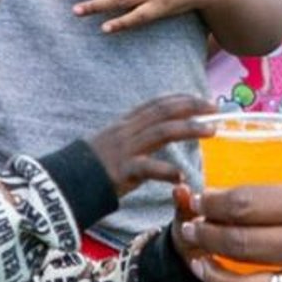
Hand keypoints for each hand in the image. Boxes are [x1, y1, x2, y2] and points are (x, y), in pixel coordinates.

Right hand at [85, 95, 212, 196]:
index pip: (156, 104)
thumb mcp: (114, 144)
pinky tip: (181, 176)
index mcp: (125, 124)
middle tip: (215, 108)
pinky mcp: (122, 171)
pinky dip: (166, 171)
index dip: (181, 98)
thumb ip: (135, 136)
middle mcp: (127, 131)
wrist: (65, 183)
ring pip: (161, 132)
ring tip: (211, 131)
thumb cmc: (92, 167)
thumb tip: (156, 131)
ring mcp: (125, 150)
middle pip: (163, 111)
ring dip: (189, 128)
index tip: (202, 98)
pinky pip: (147, 168)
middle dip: (191, 107)